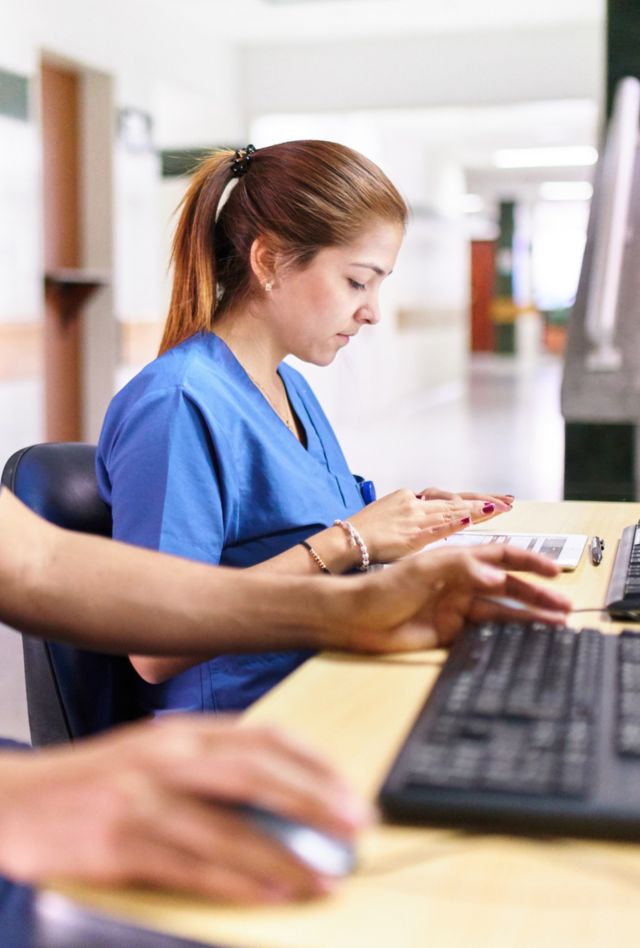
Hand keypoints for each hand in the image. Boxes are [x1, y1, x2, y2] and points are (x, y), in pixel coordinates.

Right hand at [0, 717, 370, 902]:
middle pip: (255, 775)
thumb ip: (203, 761)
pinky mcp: (119, 844)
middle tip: (355, 826)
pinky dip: (234, 884)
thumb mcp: (150, 753)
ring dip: (283, 856)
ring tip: (324, 877)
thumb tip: (268, 782)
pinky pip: (190, 867)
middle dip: (313, 800)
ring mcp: (142, 800)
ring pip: (229, 829)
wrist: (15, 799)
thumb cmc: (90, 781)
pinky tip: (266, 896)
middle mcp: (166, 758)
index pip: (262, 738)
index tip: (348, 788)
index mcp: (179, 733)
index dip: (312, 763)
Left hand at [333, 544, 570, 653]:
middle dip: (537, 594)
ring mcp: (457, 607)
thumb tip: (497, 578)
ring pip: (501, 610)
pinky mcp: (450, 632)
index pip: (501, 557)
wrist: (355, 619)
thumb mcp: (423, 569)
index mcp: (456, 560)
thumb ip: (462, 568)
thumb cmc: (382, 588)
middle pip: (508, 586)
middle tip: (564, 606)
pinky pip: (485, 631)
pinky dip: (507, 633)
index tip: (553, 571)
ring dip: (529, 616)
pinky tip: (527, 637)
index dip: (529, 562)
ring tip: (556, 624)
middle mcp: (460, 582)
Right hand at [348, 488, 512, 562]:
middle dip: (483, 501)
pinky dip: (457, 522)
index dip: (472, 500)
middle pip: (455, 499)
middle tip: (507, 502)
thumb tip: (437, 531)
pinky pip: (439, 525)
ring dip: (478, 510)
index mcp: (410, 500)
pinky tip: (475, 520)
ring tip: (500, 509)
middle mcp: (414, 503)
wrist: (346, 542)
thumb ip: (415, 524)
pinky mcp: (411, 531)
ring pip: (452, 509)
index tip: (493, 501)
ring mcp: (414, 516)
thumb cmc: (363, 537)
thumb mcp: (391, 523)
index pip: (447, 497)